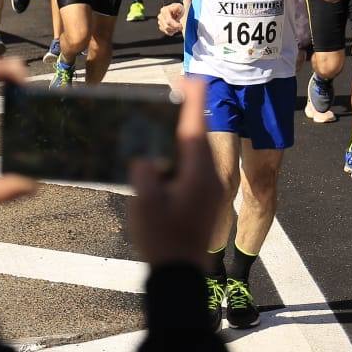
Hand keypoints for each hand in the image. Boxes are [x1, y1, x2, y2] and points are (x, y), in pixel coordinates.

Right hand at [128, 77, 220, 266]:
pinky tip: (163, 154)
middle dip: (186, 112)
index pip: (195, 125)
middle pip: (197, 134)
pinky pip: (193, 165)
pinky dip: (180, 153)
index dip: (192, 98)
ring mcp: (208, 187)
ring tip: (164, 118)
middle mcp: (208, 175)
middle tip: (173, 91)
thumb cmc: (162, 240)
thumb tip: (143, 156)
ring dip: (182, 133)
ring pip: (196, 150)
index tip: (190, 75)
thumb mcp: (144, 204)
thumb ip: (143, 172)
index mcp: (196, 170)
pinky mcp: (202, 198)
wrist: (179, 276)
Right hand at [158, 1, 184, 36]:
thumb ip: (178, 8)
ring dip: (174, 30)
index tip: (181, 26)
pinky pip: (166, 32)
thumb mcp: (180, 6)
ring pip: (166, 30)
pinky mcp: (161, 26)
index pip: (169, 21)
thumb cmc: (178, 9)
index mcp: (164, 10)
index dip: (175, 25)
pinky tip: (175, 28)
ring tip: (178, 26)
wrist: (175, 11)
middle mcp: (160, 16)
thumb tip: (176, 10)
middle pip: (167, 27)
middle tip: (181, 27)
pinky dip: (172, 32)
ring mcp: (160, 21)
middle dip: (175, 28)